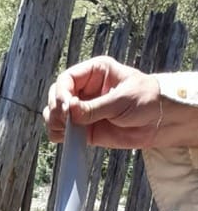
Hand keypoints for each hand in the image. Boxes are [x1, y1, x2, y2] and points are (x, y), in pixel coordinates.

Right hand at [44, 57, 163, 149]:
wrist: (157, 123)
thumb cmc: (145, 101)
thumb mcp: (121, 100)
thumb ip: (94, 108)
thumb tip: (70, 112)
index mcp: (95, 72)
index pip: (67, 79)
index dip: (62, 93)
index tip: (66, 108)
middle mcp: (85, 89)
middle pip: (56, 95)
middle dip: (56, 109)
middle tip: (66, 121)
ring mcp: (82, 109)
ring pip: (54, 114)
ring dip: (54, 123)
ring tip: (67, 131)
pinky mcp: (82, 128)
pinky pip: (61, 132)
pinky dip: (59, 136)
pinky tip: (69, 138)